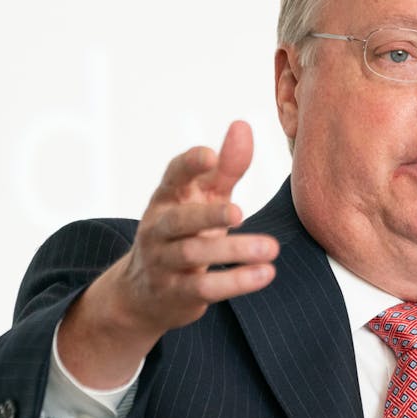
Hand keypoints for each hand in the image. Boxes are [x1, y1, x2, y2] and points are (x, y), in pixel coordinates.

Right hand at [59, 121, 278, 387]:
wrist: (145, 292)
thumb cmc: (185, 231)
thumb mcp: (203, 197)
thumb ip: (226, 167)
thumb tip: (242, 125)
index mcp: (167, 198)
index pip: (173, 176)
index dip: (189, 164)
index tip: (210, 154)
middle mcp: (159, 228)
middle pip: (179, 220)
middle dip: (207, 215)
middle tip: (239, 211)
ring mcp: (163, 262)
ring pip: (193, 254)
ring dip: (233, 251)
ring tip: (271, 248)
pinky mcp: (176, 293)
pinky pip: (204, 288)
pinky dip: (235, 281)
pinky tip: (265, 273)